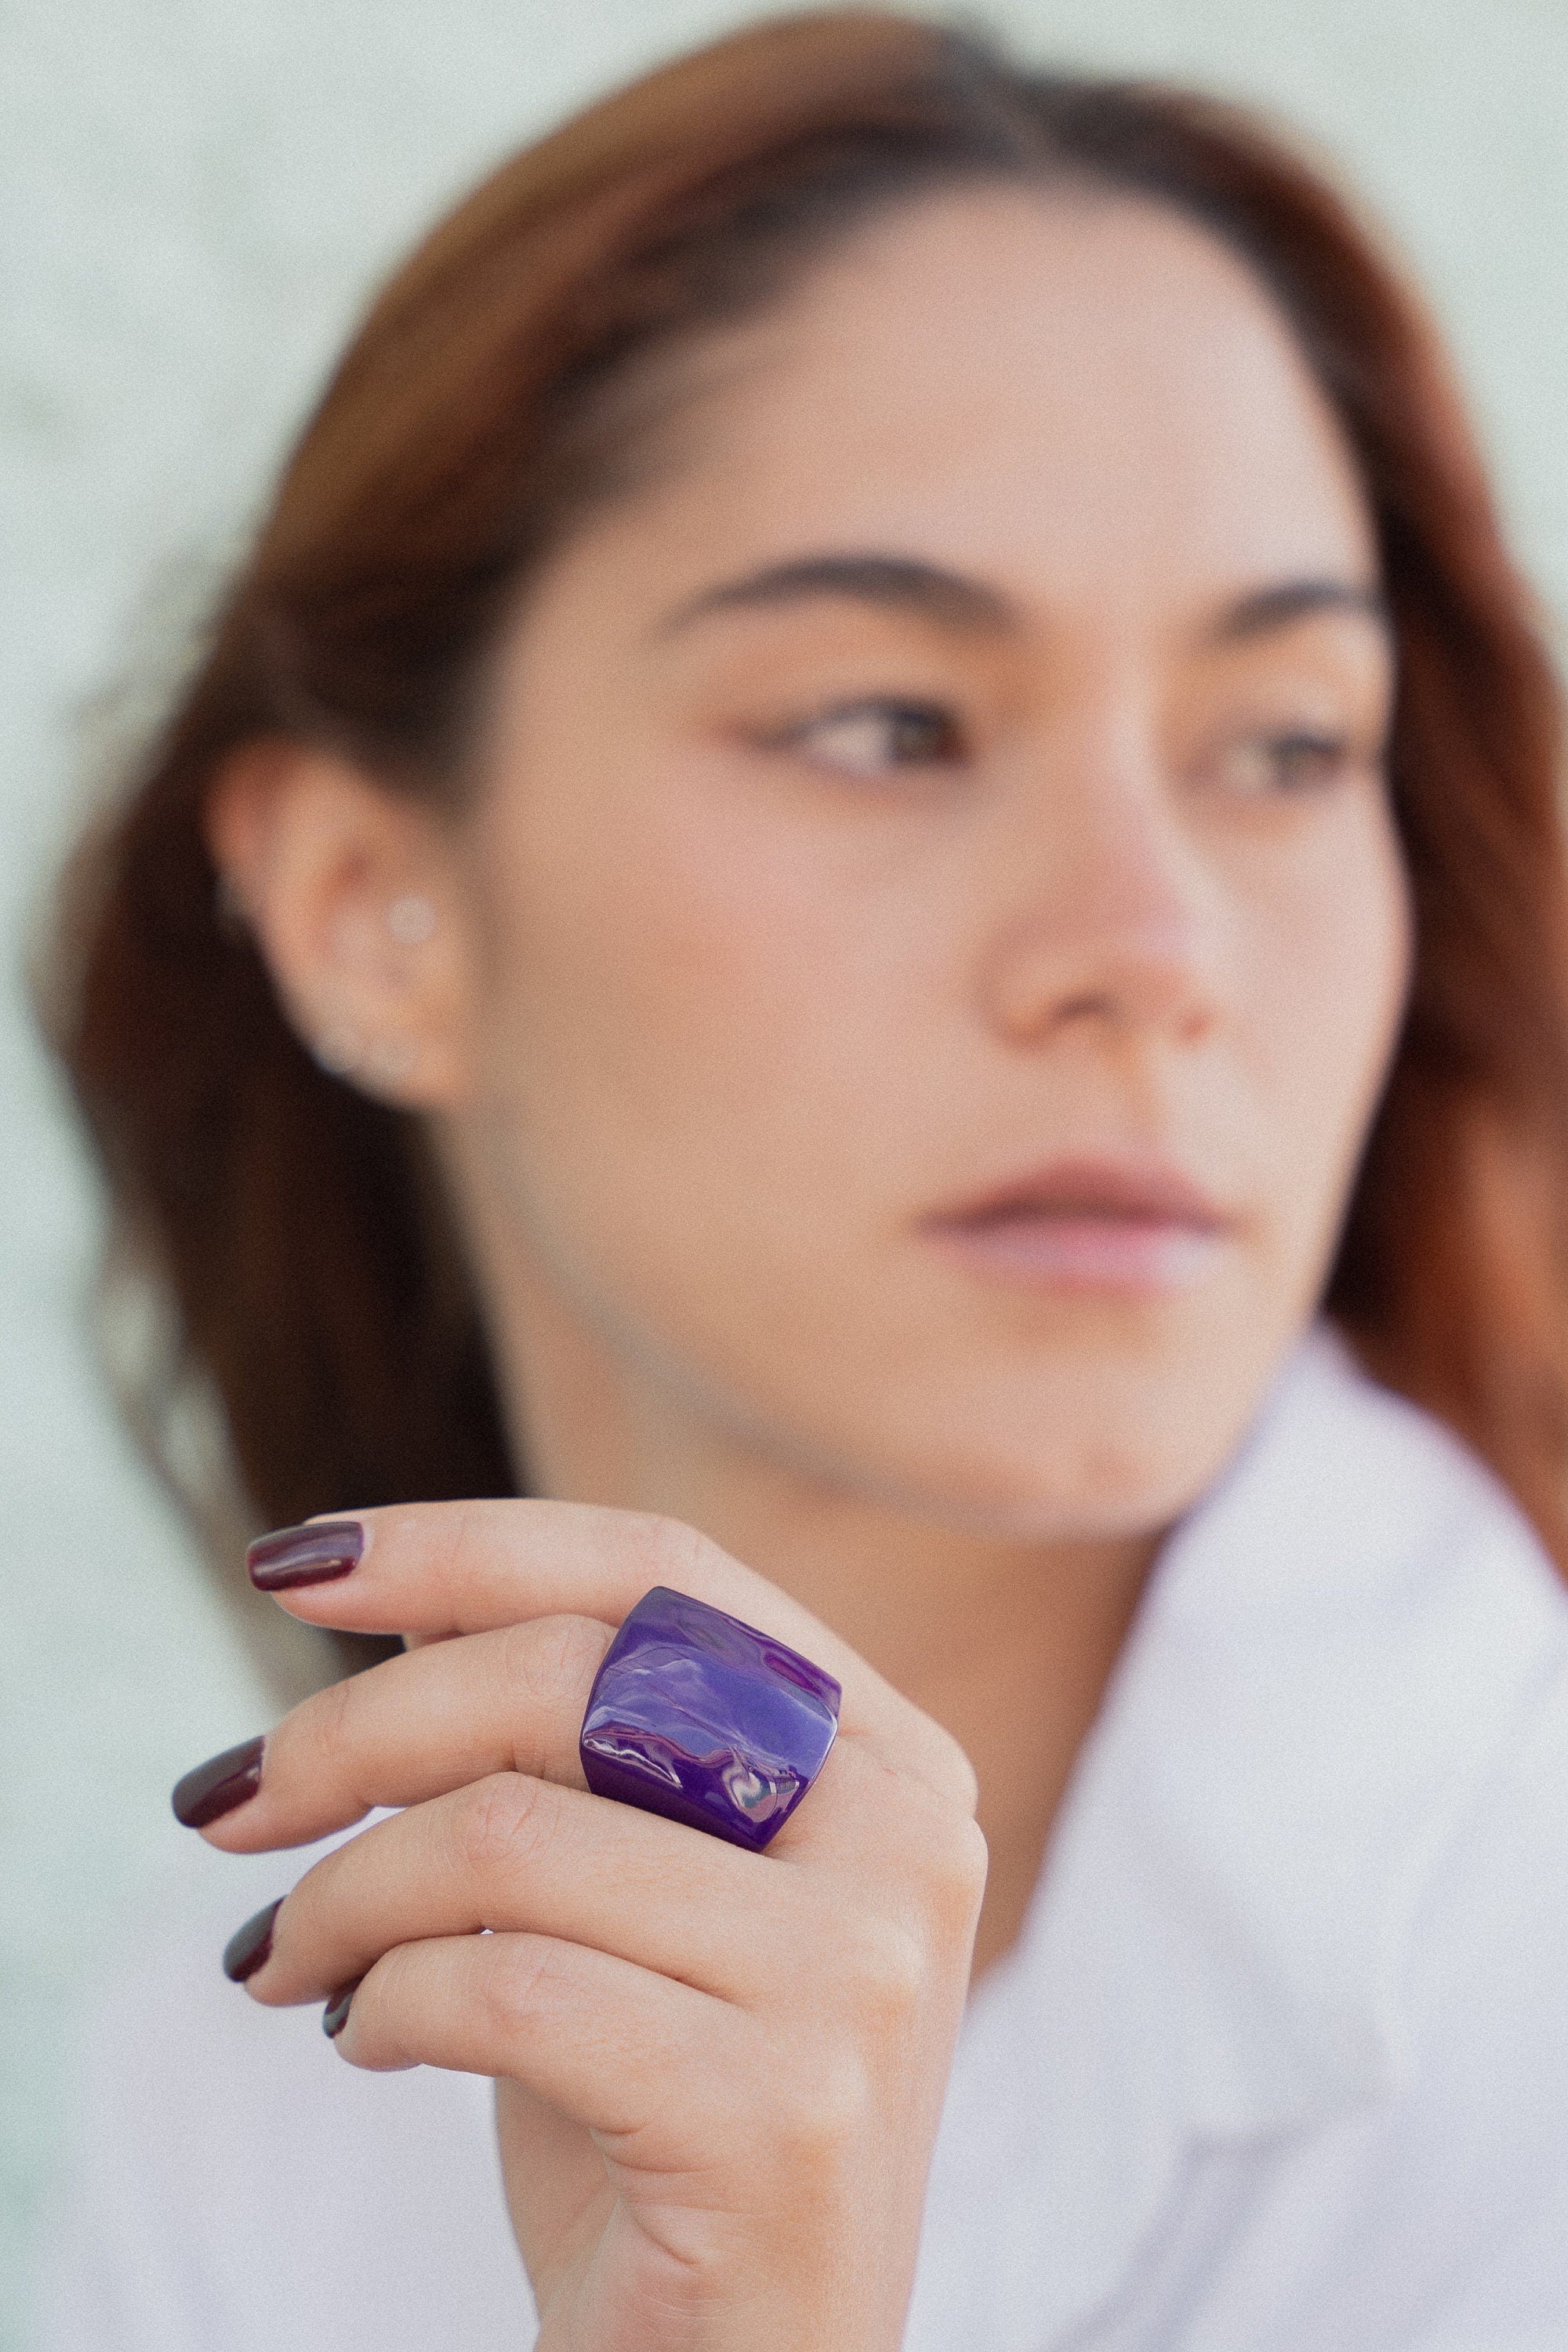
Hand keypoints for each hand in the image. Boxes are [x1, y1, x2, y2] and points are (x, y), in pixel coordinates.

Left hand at [194, 1502, 987, 2351]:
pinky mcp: (782, 2113)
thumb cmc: (656, 2114)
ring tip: (285, 1961)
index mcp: (884, 1752)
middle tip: (224, 1804)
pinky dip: (383, 2008)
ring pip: (507, 1837)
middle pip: (571, 1677)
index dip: (466, 1541)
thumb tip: (393, 1587)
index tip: (293, 1564)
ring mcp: (861, 1973)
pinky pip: (502, 1991)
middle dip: (352, 1732)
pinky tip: (366, 2040)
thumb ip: (554, 1741)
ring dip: (341, 1898)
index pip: (664, 1573)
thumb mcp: (614, 1894)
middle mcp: (904, 1835)